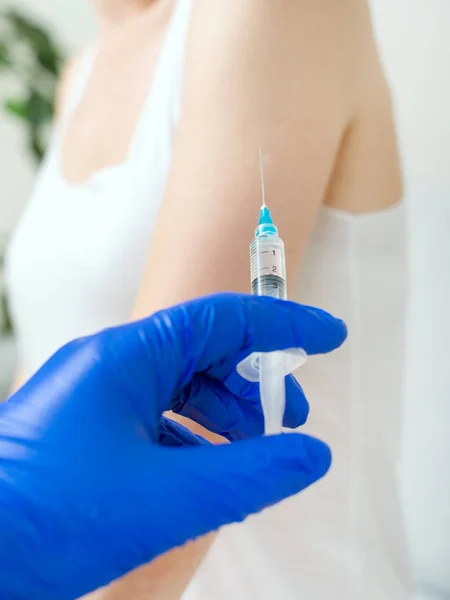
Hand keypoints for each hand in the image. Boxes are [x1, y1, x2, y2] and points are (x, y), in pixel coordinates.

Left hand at [0, 293, 345, 599]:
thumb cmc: (50, 518)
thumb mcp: (167, 498)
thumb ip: (250, 473)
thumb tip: (312, 455)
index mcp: (126, 356)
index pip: (221, 320)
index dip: (281, 324)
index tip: (329, 336)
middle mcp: (110, 366)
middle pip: (203, 355)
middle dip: (255, 386)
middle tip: (291, 424)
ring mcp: (96, 399)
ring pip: (180, 390)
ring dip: (224, 418)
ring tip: (254, 457)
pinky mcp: (88, 433)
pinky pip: (156, 421)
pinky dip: (192, 442)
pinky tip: (208, 476)